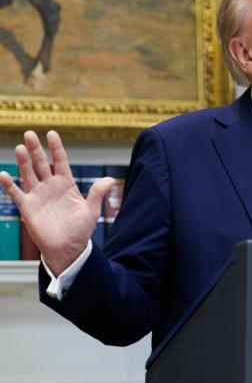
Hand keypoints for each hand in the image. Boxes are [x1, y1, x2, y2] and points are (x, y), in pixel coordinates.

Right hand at [0, 131, 114, 274]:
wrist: (67, 248)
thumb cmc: (80, 230)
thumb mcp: (91, 210)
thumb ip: (97, 193)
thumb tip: (110, 179)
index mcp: (66, 185)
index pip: (60, 162)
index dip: (56, 148)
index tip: (52, 133)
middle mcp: (50, 187)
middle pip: (41, 164)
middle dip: (36, 149)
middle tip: (29, 134)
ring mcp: (38, 196)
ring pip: (28, 174)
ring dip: (23, 162)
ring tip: (20, 148)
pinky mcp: (28, 207)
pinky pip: (16, 194)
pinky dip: (9, 185)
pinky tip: (4, 174)